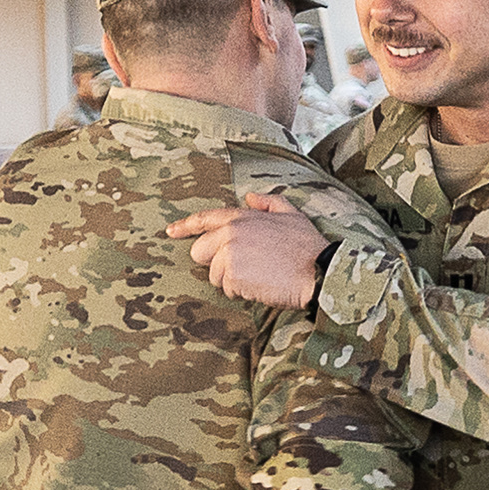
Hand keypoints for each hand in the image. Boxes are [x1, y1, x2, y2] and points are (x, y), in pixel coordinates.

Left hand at [169, 193, 332, 310]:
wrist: (317, 271)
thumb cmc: (308, 246)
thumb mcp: (292, 215)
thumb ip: (269, 202)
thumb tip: (250, 197)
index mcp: (241, 217)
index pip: (205, 219)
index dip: (185, 226)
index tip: (170, 232)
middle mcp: (230, 233)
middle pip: (200, 252)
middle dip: (217, 263)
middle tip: (245, 268)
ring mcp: (230, 255)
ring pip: (214, 275)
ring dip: (233, 280)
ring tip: (260, 276)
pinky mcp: (233, 276)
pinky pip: (227, 289)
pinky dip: (242, 292)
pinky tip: (262, 285)